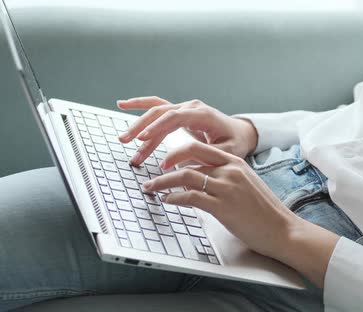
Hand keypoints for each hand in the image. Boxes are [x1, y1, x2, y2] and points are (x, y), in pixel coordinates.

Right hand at [117, 96, 257, 165]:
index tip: (142, 139)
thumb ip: (208, 157)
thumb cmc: (235, 142)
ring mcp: (184, 108)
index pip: (175, 118)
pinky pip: (157, 105)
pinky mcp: (178, 112)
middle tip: (127, 143)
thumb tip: (186, 167)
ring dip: (138, 124)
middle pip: (161, 113)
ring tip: (124, 140)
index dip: (157, 128)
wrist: (240, 132)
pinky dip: (139, 104)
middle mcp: (191, 107)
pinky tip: (122, 104)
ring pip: (156, 112)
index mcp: (203, 115)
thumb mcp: (228, 152)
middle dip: (142, 128)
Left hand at [142, 140, 339, 286]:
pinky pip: (190, 197)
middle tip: (154, 171)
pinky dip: (174, 198)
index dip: (179, 151)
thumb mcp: (246, 185)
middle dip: (166, 161)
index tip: (166, 160)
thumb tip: (200, 179)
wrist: (282, 229)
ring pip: (185, 176)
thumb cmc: (265, 211)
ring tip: (151, 187)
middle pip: (189, 155)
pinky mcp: (223, 207)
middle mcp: (230, 170)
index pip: (201, 147)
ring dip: (162, 182)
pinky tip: (167, 201)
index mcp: (236, 162)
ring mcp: (226, 187)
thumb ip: (226, 178)